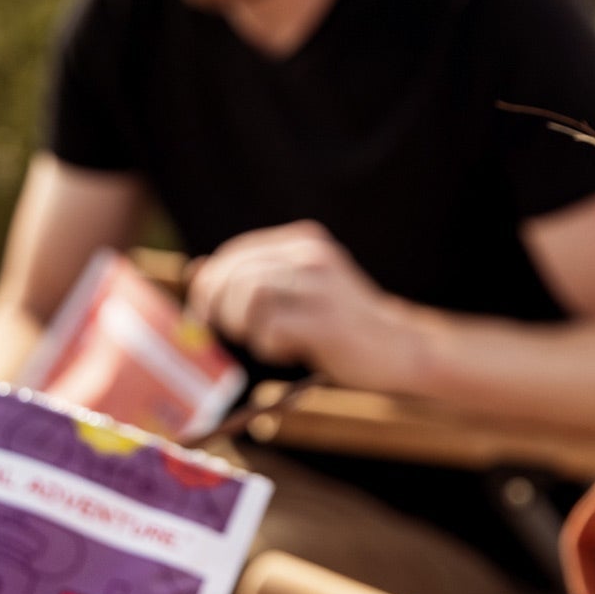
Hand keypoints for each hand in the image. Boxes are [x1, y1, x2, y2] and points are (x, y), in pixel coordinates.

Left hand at [186, 221, 425, 390]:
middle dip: (218, 306)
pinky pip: (271, 327)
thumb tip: (194, 271)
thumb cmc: (342, 325)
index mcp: (304, 243)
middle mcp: (312, 256)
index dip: (211, 283)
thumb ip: (254, 278)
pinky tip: (287, 350)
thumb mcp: (299, 289)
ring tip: (265, 340)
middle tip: (225, 332)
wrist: (400, 348)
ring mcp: (322, 287)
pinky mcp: (326, 322)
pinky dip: (267, 344)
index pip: (237, 252)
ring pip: (250, 295)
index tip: (205, 312)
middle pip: (238, 273)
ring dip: (243, 325)